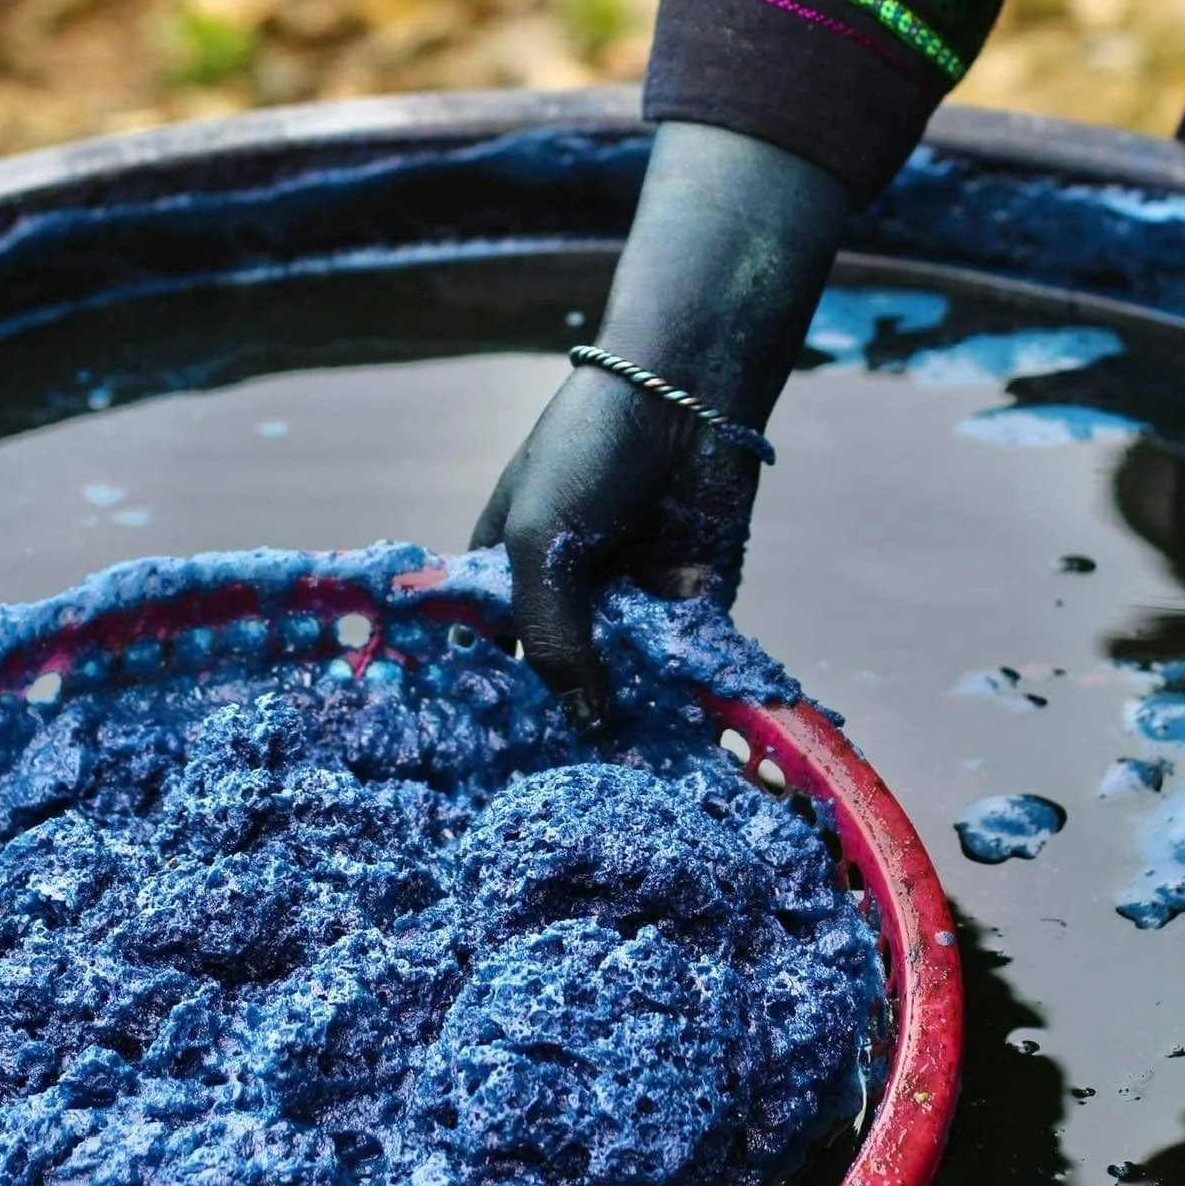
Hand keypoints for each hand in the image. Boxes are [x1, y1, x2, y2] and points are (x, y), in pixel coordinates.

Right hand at [472, 122, 850, 726]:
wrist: (689, 394)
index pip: (491, 660)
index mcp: (507, 578)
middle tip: (578, 792)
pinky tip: (686, 714)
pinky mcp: (693, 607)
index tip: (499, 777)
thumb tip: (584, 729)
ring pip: (631, 684)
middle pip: (565, 684)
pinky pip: (690, 665)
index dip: (495, 710)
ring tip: (640, 758)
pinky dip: (691, 682)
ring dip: (640, 709)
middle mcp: (569, 600)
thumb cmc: (587, 450)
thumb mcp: (542, 542)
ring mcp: (631, 606)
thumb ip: (551, 638)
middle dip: (575, 725)